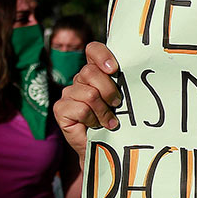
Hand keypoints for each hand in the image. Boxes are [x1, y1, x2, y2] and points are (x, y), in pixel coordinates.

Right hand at [52, 42, 120, 167]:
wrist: (103, 147)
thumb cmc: (115, 120)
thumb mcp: (121, 98)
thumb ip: (122, 83)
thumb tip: (136, 71)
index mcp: (95, 71)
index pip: (93, 50)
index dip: (102, 56)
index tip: (114, 69)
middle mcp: (79, 79)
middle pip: (91, 72)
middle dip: (109, 90)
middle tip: (116, 103)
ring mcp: (68, 93)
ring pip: (89, 94)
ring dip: (103, 111)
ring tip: (108, 120)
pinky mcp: (60, 109)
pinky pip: (80, 109)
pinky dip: (92, 119)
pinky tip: (96, 125)